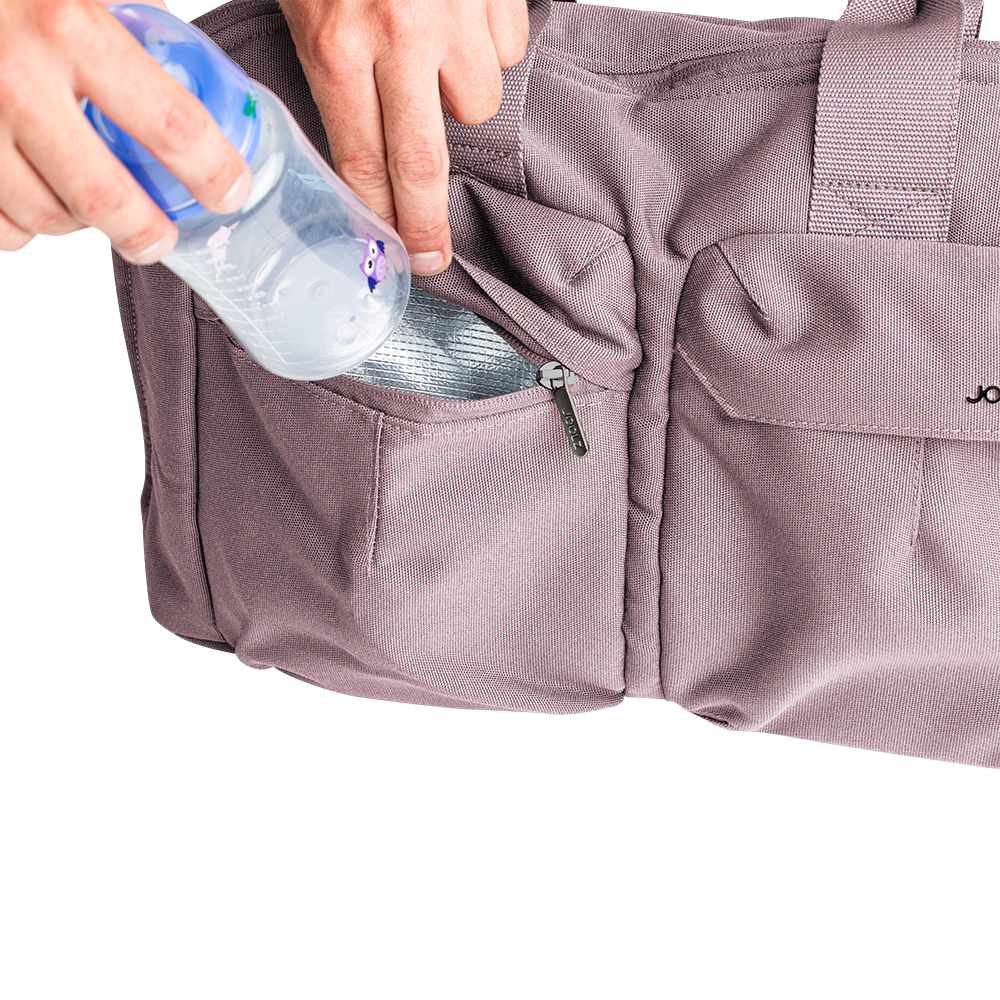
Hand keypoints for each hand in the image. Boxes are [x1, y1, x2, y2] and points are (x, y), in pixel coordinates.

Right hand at [0, 0, 253, 263]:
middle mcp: (14, 78)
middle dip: (144, 231)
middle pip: (102, 197)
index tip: (228, 189)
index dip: (212, 171)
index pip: (170, 125)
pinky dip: (20, 222)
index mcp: (66, 23)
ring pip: (42, 214)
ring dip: (78, 222)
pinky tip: (32, 195)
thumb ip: (126, 7)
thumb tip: (187, 47)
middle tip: (161, 237)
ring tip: (92, 205)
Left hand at [277, 0, 530, 275]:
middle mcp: (399, 34)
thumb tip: (348, 127)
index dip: (378, 216)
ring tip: (436, 64)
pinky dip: (491, 47)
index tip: (386, 249)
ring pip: (479, 104)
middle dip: (426, 223)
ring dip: (461, 102)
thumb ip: (322, 55)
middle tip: (430, 258)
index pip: (362, 161)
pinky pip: (509, 48)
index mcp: (336, 41)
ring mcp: (456, 12)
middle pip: (421, 164)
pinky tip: (463, 22)